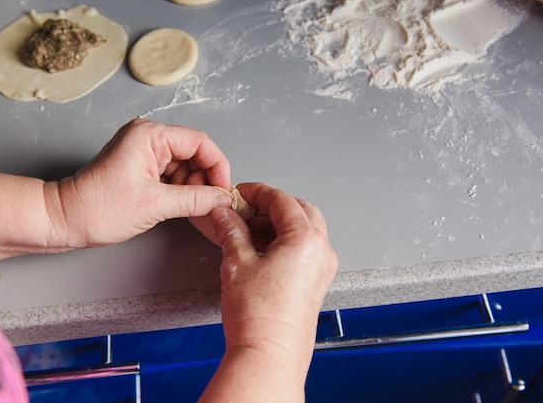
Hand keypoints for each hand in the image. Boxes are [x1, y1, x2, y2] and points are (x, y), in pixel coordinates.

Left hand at [46, 118, 232, 247]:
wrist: (66, 219)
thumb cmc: (98, 208)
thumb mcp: (155, 205)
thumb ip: (195, 199)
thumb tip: (221, 198)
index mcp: (150, 135)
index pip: (200, 142)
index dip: (217, 166)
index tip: (223, 190)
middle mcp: (147, 136)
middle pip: (194, 153)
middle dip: (203, 179)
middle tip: (207, 203)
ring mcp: (143, 150)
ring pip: (184, 165)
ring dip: (192, 186)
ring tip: (190, 208)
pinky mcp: (140, 165)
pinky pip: (171, 173)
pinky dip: (180, 189)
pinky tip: (181, 205)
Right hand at [200, 183, 337, 401]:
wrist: (269, 354)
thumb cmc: (259, 317)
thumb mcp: (237, 262)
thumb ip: (231, 230)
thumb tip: (225, 215)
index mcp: (306, 239)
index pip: (282, 200)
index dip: (257, 192)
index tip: (241, 192)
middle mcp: (321, 251)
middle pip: (299, 210)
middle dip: (270, 205)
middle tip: (244, 208)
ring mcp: (321, 268)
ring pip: (304, 229)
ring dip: (277, 223)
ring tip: (247, 228)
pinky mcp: (315, 283)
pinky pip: (304, 249)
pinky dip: (283, 240)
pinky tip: (259, 247)